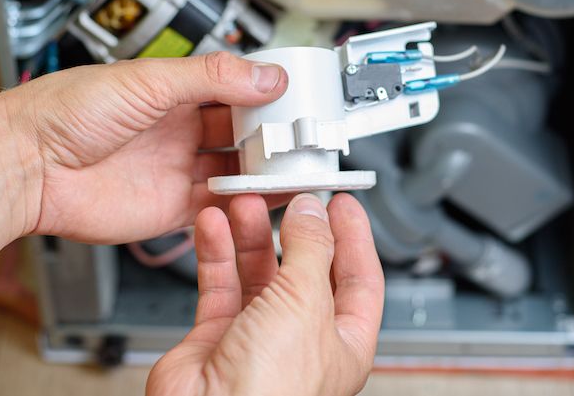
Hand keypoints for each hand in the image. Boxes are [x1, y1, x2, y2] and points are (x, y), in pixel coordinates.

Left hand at [0, 52, 287, 242]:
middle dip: (272, 132)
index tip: (296, 94)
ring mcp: (174, 170)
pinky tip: (267, 195)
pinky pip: (217, 206)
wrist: (27, 164)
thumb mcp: (148, 81)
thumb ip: (211, 78)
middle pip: (240, 131)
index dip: (265, 92)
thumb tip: (266, 75)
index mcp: (171, 92)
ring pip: (234, 169)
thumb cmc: (67, 112)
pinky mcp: (169, 209)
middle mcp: (176, 130)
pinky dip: (244, 203)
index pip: (233, 88)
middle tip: (303, 134)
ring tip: (297, 164)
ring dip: (263, 168)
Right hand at [147, 193, 384, 395]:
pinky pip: (220, 284)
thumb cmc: (269, 390)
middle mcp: (302, 341)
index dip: (354, 237)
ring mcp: (258, 338)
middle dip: (295, 230)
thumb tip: (313, 213)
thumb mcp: (306, 302)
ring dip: (251, 235)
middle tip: (288, 197)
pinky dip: (216, 253)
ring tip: (244, 203)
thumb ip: (310, 250)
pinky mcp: (217, 337)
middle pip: (304, 271)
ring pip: (258, 273)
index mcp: (343, 343)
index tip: (342, 204)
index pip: (360, 279)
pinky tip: (214, 227)